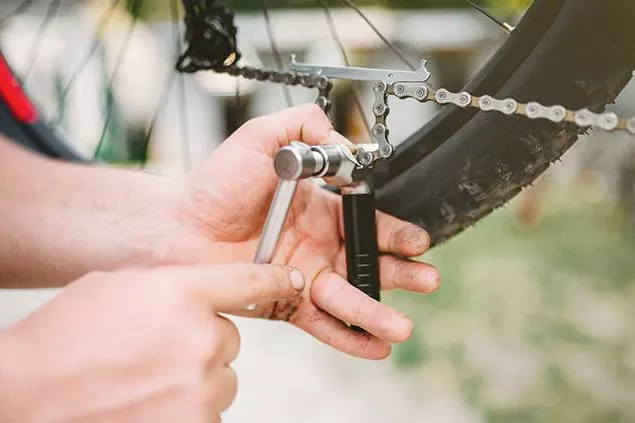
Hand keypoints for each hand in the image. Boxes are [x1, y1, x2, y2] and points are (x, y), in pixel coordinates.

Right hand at [0, 264, 303, 422]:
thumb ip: (171, 287)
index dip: (276, 281)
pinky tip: (145, 402)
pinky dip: (184, 409)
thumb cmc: (63, 339)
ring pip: (220, 380)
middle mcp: (202, 339)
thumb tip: (201, 297)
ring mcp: (200, 389)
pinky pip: (207, 412)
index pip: (251, 283)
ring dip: (194, 381)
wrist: (25, 397)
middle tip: (156, 352)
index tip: (293, 282)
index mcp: (183, 294)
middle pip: (229, 341)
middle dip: (202, 345)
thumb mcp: (118, 288)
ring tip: (144, 382)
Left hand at [165, 104, 440, 359]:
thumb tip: (345, 141)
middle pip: (368, 262)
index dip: (393, 233)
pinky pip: (320, 323)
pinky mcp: (283, 303)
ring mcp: (302, 276)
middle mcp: (317, 244)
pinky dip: (347, 337)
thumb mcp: (263, 136)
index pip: (367, 222)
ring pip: (348, 297)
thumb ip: (305, 126)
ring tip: (402, 325)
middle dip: (401, 273)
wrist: (178, 224)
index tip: (416, 241)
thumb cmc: (216, 181)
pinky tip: (373, 347)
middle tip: (427, 280)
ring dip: (378, 312)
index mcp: (320, 209)